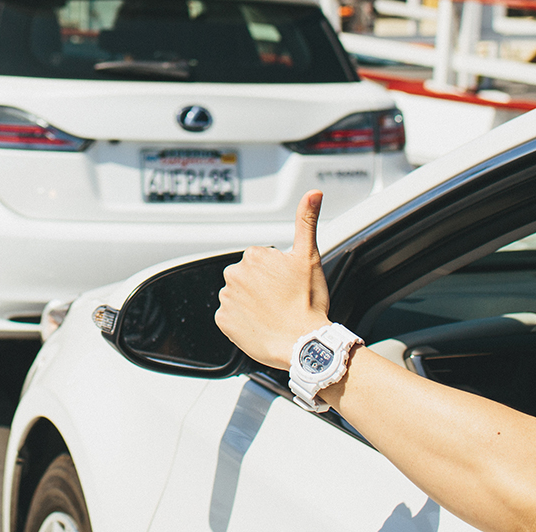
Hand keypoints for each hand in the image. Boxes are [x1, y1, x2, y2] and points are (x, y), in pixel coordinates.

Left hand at [215, 190, 330, 369]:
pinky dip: (242, 321)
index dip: (277, 275)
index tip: (288, 285)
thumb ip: (306, 221)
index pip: (261, 262)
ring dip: (251, 303)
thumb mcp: (309, 257)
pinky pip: (231, 317)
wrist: (303, 344)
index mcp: (253, 256)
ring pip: (239, 297)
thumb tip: (313, 192)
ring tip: (273, 314)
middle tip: (283, 301)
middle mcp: (233, 274)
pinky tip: (260, 324)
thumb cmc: (308, 302)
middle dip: (262, 287)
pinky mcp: (223, 321)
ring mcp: (226, 299)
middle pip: (248, 278)